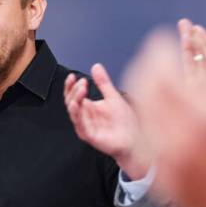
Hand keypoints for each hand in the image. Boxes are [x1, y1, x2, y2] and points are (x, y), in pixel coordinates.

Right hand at [64, 64, 152, 179]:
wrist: (135, 139)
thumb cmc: (124, 123)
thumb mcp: (113, 97)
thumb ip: (103, 83)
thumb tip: (96, 66)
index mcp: (89, 107)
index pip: (73, 94)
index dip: (70, 85)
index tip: (73, 76)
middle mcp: (85, 116)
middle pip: (70, 102)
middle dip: (73, 90)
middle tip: (82, 83)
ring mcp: (86, 126)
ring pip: (73, 113)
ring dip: (74, 99)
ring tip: (81, 90)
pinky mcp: (90, 136)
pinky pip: (80, 125)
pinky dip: (77, 115)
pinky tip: (77, 105)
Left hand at [178, 18, 205, 88]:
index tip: (197, 28)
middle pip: (204, 46)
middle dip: (195, 33)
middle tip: (184, 23)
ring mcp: (204, 77)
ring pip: (197, 51)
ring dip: (190, 37)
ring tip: (182, 26)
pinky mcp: (192, 84)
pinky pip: (189, 62)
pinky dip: (187, 48)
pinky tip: (185, 37)